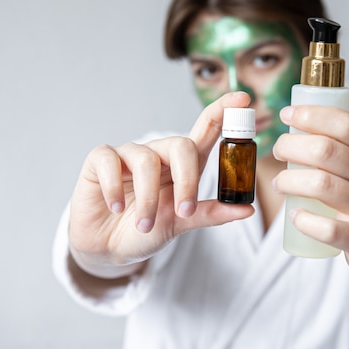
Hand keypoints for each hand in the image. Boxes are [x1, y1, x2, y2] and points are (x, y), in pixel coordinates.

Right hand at [68, 92, 254, 277]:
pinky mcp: (99, 160)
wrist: (108, 249)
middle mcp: (158, 153)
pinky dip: (114, 188)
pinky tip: (116, 208)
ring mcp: (128, 155)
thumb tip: (248, 208)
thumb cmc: (146, 230)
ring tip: (145, 225)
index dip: (222, 110)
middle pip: (180, 145)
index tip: (243, 98)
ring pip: (145, 160)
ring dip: (148, 198)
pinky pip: (110, 161)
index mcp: (182, 164)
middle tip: (185, 212)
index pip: (205, 128)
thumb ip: (212, 213)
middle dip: (187, 180)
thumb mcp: (181, 223)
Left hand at [272, 105, 348, 279]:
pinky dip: (304, 220)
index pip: (347, 124)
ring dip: (289, 180)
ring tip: (279, 183)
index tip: (287, 114)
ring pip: (322, 185)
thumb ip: (338, 142)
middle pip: (326, 151)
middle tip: (278, 150)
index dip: (312, 116)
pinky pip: (328, 229)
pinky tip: (295, 215)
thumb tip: (293, 117)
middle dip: (291, 146)